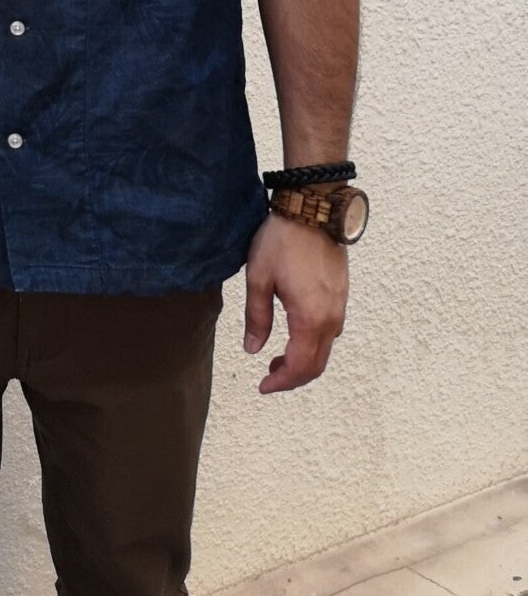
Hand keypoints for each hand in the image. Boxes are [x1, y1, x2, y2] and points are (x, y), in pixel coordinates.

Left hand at [243, 214, 347, 393]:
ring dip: (304, 361)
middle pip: (316, 365)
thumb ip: (257, 317)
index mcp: (310, 319)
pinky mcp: (341, 296)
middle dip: (293, 377)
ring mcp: (340, 307)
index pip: (300, 367)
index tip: (263, 387)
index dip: (281, 382)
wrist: (313, 209)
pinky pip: (330, 332)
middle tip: (268, 377)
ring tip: (277, 358)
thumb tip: (253, 349)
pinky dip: (313, 344)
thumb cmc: (282, 241)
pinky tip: (294, 335)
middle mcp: (331, 319)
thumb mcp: (259, 278)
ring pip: (325, 350)